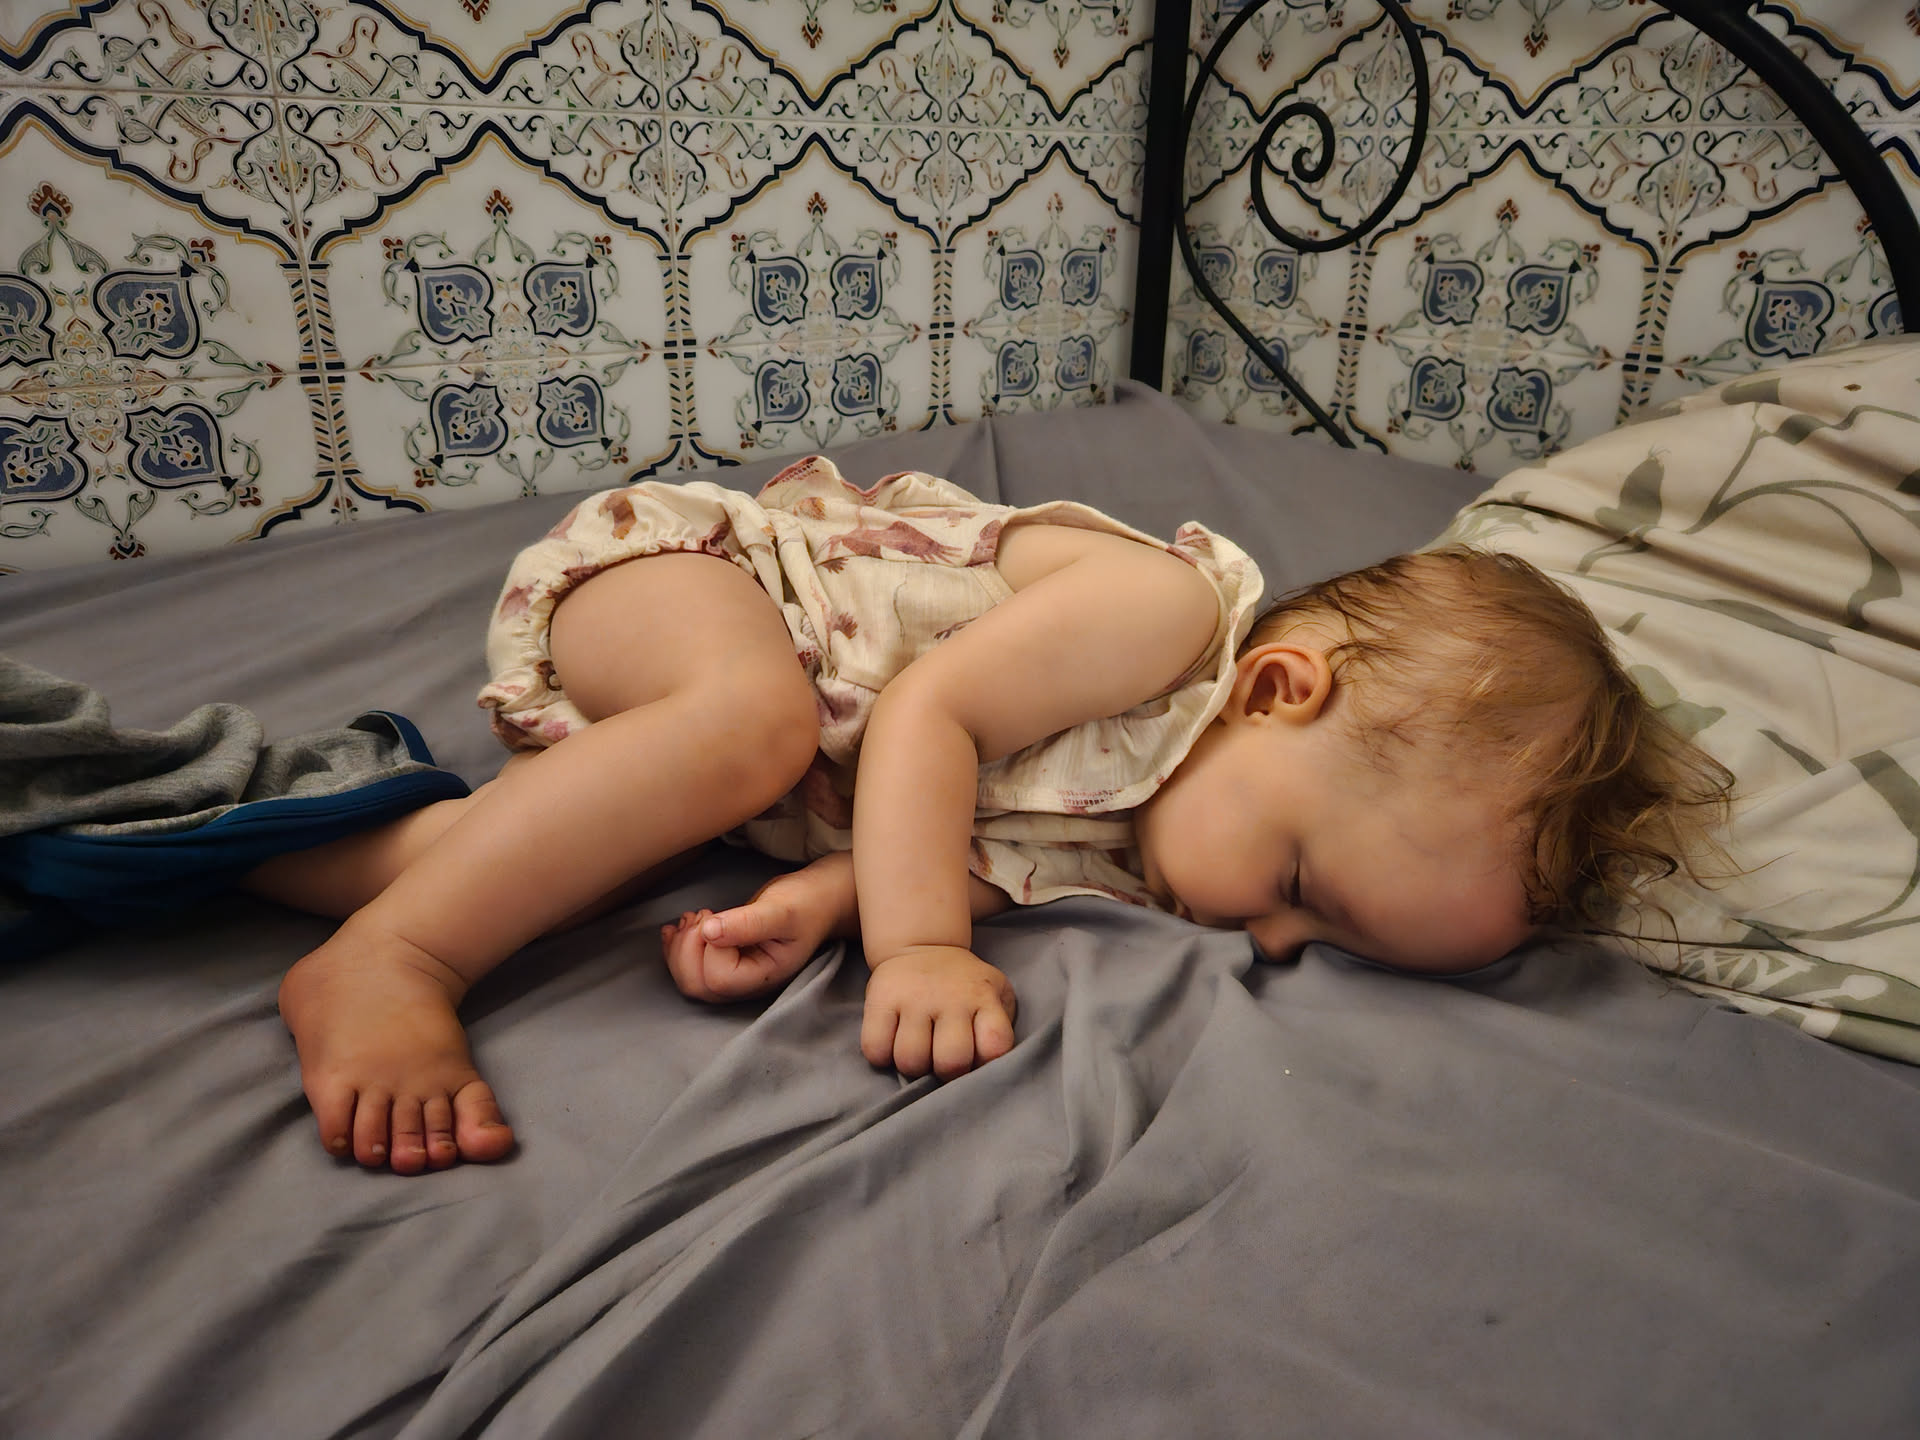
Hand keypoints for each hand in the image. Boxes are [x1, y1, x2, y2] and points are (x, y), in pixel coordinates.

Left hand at [659, 863, 845, 1002]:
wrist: (817, 898)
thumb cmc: (806, 903)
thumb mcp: (781, 910)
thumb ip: (747, 923)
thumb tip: (708, 932)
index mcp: (764, 977)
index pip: (719, 978)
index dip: (710, 947)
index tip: (719, 915)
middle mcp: (746, 982)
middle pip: (697, 986)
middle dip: (686, 949)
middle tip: (700, 915)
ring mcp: (734, 973)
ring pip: (689, 978)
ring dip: (679, 946)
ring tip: (692, 917)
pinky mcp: (724, 961)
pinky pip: (689, 966)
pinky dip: (676, 945)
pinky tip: (679, 926)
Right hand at [861, 946, 1016, 1079]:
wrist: (923, 947)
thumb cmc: (964, 987)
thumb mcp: (996, 994)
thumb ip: (1000, 1027)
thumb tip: (989, 1068)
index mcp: (983, 998)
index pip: (995, 1046)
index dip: (986, 1064)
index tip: (976, 1059)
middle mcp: (950, 997)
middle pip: (951, 1061)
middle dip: (947, 1073)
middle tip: (943, 1061)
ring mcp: (913, 997)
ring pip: (910, 1060)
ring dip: (913, 1065)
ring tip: (918, 1050)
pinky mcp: (880, 998)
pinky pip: (875, 1048)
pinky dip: (882, 1056)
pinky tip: (892, 1043)